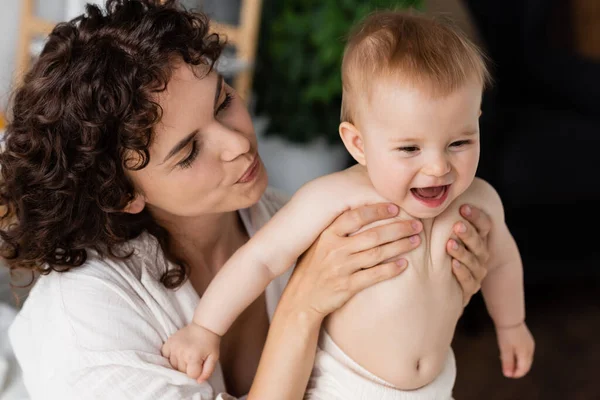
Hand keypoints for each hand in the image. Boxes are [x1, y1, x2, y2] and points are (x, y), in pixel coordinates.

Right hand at [161, 322, 220, 382]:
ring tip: (186, 358)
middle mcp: (181, 352)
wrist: (203, 326)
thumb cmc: (210, 343)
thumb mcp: (214, 357)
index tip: (200, 366)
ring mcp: (173, 348)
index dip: (197, 372)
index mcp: (193, 356)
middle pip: (181, 371)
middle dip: (188, 369)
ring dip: (179, 365)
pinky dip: (169, 358)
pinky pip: (164, 357)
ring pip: (172, 366)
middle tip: (194, 361)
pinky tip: (177, 355)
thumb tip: (199, 382)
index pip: (191, 375)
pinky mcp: (168, 344)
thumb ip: (208, 371)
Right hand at [279, 203, 421, 319]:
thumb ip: (337, 229)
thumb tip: (363, 210)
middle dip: (398, 228)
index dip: (377, 210)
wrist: (300, 299)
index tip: (396, 208)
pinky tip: (404, 264)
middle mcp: (334, 249)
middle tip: (416, 224)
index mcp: (327, 235)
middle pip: (372, 234)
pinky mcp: (346, 286)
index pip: (356, 216)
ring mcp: (340, 268)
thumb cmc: (312, 268)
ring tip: (415, 241)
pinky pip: (374, 275)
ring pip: (377, 253)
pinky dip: (391, 269)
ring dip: (400, 246)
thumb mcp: (318, 244)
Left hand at [446, 204, 491, 305]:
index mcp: (477, 238)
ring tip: (449, 244)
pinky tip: (453, 264)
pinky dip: (461, 272)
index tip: (463, 207)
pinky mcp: (470, 288)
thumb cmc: (440, 252)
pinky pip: (468, 280)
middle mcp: (480, 254)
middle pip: (479, 243)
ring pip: (473, 261)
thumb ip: (441, 218)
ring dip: (462, 252)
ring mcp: (477, 272)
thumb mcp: (442, 234)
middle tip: (457, 225)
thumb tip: (430, 194)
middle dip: (468, 233)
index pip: (484, 225)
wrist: (441, 288)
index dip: (476, 216)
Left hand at [495, 322, 534, 377]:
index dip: (516, 374)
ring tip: (506, 361)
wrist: (509, 317)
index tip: (507, 375)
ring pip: (525, 358)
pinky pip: (523, 351)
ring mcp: (529, 343)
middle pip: (526, 364)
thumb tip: (508, 374)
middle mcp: (530, 349)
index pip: (523, 369)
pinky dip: (517, 355)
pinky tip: (509, 352)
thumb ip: (507, 363)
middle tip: (507, 370)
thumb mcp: (505, 349)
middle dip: (517, 369)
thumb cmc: (507, 333)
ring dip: (517, 362)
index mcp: (526, 354)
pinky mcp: (526, 338)